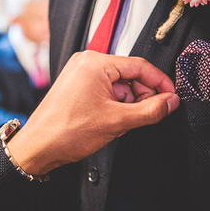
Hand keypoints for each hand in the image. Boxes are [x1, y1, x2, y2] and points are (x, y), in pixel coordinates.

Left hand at [8, 52, 178, 175]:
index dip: (160, 83)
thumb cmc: (64, 131)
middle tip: (147, 115)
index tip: (171, 97)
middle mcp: (87, 63)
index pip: (140, 66)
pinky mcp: (79, 86)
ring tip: (121, 123)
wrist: (38, 147)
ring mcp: (82, 74)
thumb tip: (170, 102)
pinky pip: (108, 91)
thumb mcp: (117, 122)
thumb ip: (150, 110)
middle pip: (131, 75)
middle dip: (142, 97)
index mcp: (96, 62)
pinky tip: (112, 121)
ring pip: (120, 86)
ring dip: (128, 104)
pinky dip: (116, 106)